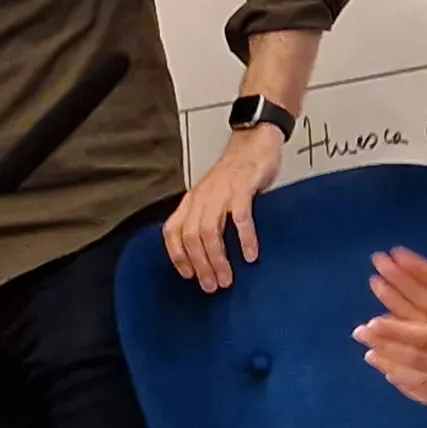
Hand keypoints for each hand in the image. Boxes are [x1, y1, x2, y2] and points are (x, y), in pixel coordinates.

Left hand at [162, 128, 285, 291]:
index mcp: (192, 201)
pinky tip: (249, 255)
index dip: (176, 256)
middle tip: (211, 286)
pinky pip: (240, 218)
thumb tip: (207, 253)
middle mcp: (202, 197)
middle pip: (191, 237)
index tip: (187, 276)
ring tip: (227, 278)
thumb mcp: (213, 196)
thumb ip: (207, 218)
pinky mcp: (242, 188)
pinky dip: (244, 239)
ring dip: (217, 259)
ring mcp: (221, 192)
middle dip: (200, 265)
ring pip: (209, 232)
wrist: (254, 141)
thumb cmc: (236, 173)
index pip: (172, 232)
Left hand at [354, 257, 426, 410]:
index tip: (372, 322)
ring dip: (391, 366)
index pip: (425, 336)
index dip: (397, 330)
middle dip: (386, 345)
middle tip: (360, 334)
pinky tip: (392, 376)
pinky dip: (407, 387)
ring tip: (369, 354)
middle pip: (415, 357)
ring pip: (418, 378)